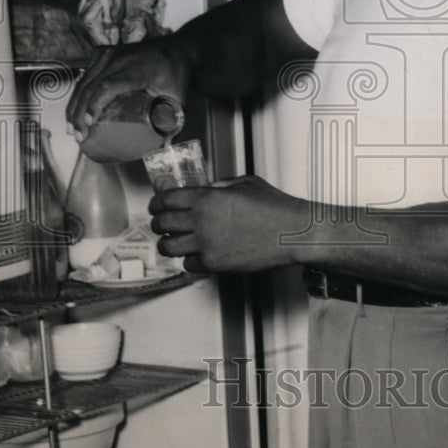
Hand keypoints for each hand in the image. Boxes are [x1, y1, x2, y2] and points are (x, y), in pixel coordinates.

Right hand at [66, 36, 189, 139]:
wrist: (176, 49)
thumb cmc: (176, 75)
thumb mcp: (178, 98)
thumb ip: (173, 123)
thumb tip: (164, 150)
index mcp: (137, 68)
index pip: (109, 86)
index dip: (95, 104)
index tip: (89, 124)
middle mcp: (119, 58)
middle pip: (91, 86)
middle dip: (79, 113)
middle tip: (78, 136)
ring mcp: (108, 53)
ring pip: (84, 81)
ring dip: (74, 105)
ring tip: (71, 129)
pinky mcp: (102, 53)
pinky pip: (85, 75)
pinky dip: (77, 94)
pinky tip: (73, 112)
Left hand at [148, 175, 304, 273]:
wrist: (292, 233)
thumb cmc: (275, 208)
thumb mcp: (246, 183)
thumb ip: (221, 185)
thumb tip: (208, 189)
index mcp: (207, 198)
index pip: (166, 200)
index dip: (156, 203)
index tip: (155, 206)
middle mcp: (202, 221)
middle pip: (162, 223)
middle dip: (157, 223)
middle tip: (160, 224)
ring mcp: (206, 244)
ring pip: (169, 247)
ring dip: (167, 244)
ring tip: (171, 242)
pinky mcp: (215, 264)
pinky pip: (188, 264)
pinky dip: (188, 260)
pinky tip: (194, 255)